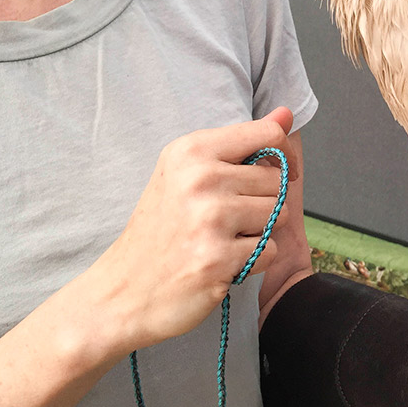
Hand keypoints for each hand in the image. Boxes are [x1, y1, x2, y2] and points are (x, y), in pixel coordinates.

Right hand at [94, 107, 296, 350]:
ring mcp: (209, 218)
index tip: (281, 172)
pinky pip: (269, 250)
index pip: (267, 134)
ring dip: (258, 232)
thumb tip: (286, 113)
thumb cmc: (161, 230)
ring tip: (220, 239)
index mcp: (192, 150)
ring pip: (277, 215)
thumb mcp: (187, 173)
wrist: (120, 293)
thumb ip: (242, 143)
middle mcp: (201, 178)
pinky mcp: (218, 257)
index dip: (284, 155)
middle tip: (222, 220)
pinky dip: (252, 261)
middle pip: (277, 182)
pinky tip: (220, 262)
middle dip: (262, 203)